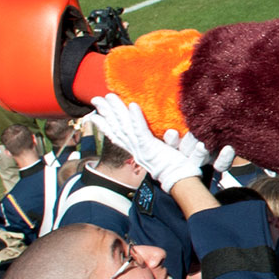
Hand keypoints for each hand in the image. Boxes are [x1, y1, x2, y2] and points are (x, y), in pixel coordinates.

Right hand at [89, 95, 207, 190]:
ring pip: (125, 127)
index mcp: (138, 151)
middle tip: (96, 99)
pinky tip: (132, 106)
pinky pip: (141, 131)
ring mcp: (141, 149)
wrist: (182, 180)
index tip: (95, 115)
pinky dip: (136, 118)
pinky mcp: (150, 148)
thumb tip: (171, 131)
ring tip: (108, 97)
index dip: (105, 126)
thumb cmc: (179, 167)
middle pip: (117, 129)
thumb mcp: (168, 152)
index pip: (117, 136)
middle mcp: (136, 150)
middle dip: (106, 113)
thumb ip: (168, 141)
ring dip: (117, 111)